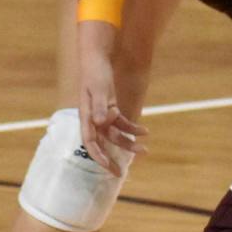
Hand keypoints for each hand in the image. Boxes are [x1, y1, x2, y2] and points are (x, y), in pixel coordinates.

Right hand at [74, 27, 145, 172]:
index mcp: (87, 117)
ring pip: (115, 134)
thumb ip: (100, 105)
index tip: (109, 167)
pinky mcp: (110, 108)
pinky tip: (145, 131)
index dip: (98, 156)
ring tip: (145, 150)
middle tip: (122, 173)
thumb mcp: (98, 88)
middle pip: (103, 142)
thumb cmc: (95, 73)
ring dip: (128, 142)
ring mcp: (102, 115)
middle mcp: (93, 119)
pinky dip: (132, 128)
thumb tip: (101, 123)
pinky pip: (122, 123)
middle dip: (113, 157)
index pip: (90, 142)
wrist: (97, 58)